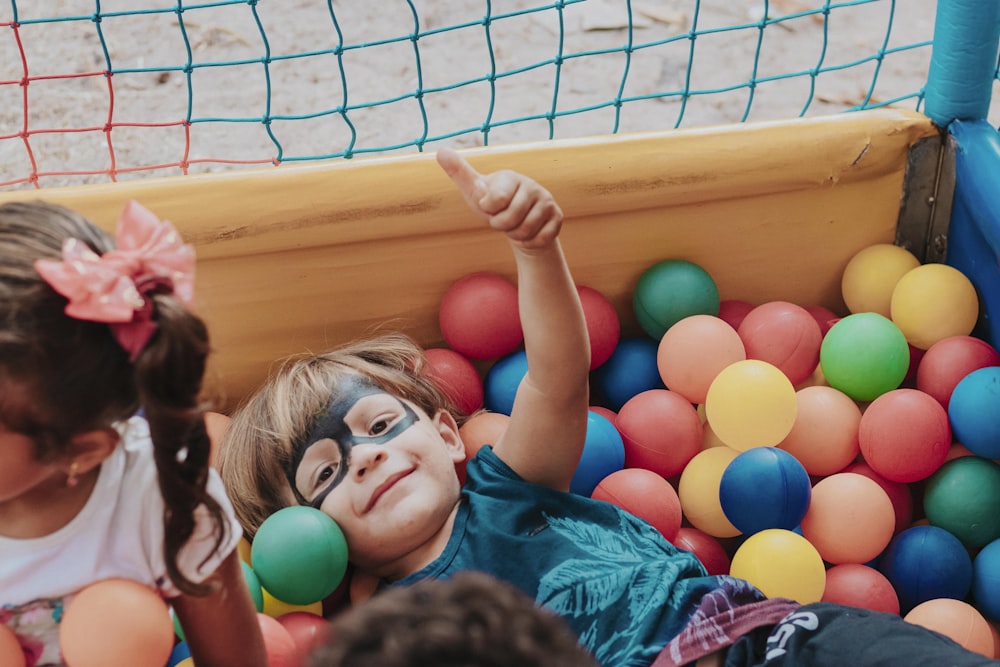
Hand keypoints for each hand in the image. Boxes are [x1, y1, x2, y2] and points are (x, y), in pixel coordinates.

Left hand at [437, 148, 562, 250]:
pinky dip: (530, 242)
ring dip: (515, 235)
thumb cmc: (493, 205)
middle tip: (502, 219)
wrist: (519, 224)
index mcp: (510, 176)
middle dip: (500, 226)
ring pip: (525, 231)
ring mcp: (547, 200)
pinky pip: (540, 238)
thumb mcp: (474, 192)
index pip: (495, 201)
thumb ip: (459, 172)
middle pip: (509, 219)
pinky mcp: (557, 216)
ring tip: (514, 225)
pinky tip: (528, 233)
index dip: (489, 210)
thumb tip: (441, 151)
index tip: (490, 205)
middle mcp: (531, 185)